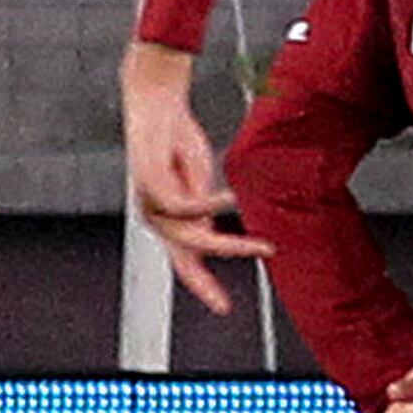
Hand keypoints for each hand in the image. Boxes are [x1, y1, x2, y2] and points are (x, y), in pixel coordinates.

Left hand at [118, 40, 269, 314]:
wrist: (156, 107)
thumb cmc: (176, 140)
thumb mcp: (198, 183)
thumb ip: (203, 209)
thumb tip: (213, 234)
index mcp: (166, 219)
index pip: (186, 260)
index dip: (203, 284)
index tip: (223, 305)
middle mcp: (154, 217)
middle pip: (185, 259)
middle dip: (205, 283)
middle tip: (227, 303)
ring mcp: (150, 203)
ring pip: (191, 238)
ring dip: (229, 244)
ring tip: (262, 245)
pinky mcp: (152, 184)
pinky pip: (187, 207)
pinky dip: (213, 206)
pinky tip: (231, 200)